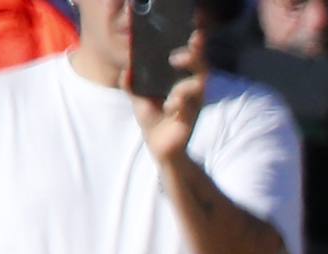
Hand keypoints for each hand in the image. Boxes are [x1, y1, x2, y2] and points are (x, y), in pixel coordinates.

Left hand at [132, 28, 205, 160]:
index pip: (191, 59)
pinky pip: (189, 106)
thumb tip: (125, 69)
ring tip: (173, 97)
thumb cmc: (153, 120)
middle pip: (202, 69)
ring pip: (198, 87)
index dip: (194, 47)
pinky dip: (179, 104)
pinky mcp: (192, 118)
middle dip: (194, 58)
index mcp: (180, 81)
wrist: (158, 146)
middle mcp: (191, 90)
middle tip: (177, 57)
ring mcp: (194, 104)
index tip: (192, 34)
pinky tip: (170, 108)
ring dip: (185, 87)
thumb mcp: (138, 96)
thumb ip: (131, 82)